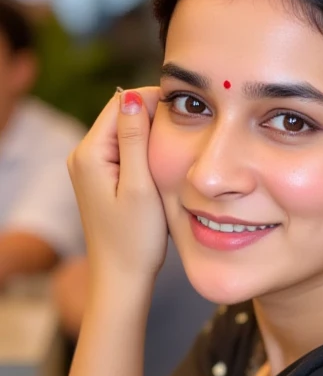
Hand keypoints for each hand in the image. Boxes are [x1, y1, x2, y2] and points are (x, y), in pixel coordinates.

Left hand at [68, 87, 167, 286]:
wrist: (121, 278)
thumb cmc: (134, 239)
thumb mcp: (140, 186)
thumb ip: (135, 139)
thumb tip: (133, 97)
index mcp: (89, 153)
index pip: (121, 103)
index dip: (153, 101)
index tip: (186, 114)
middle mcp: (82, 156)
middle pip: (121, 115)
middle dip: (152, 117)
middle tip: (186, 132)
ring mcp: (89, 168)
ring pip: (124, 132)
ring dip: (150, 135)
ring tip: (177, 148)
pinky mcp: (99, 180)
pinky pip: (123, 151)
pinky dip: (143, 152)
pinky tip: (162, 166)